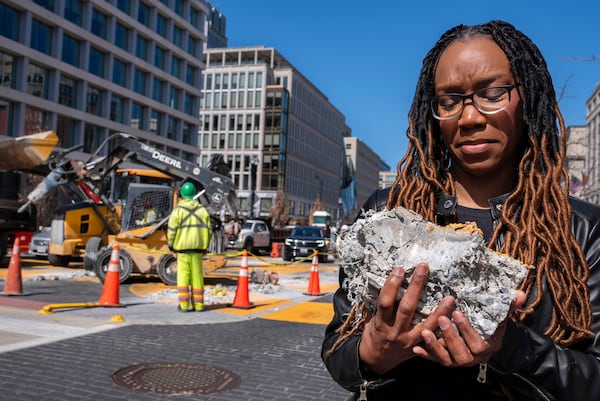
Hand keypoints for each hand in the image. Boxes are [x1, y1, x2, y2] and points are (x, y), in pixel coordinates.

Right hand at [359, 263, 455, 373]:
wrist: (377, 359)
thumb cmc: (374, 334)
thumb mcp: (372, 319)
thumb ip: (380, 305)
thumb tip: (387, 281)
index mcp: (381, 322)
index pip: (386, 301)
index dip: (392, 285)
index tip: (399, 269)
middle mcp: (395, 331)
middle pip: (407, 307)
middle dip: (415, 286)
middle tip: (423, 268)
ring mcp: (409, 341)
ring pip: (427, 326)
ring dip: (440, 311)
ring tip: (450, 297)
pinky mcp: (420, 348)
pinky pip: (435, 340)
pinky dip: (444, 330)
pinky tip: (455, 320)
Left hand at [412, 290, 526, 366]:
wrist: (482, 343)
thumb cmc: (488, 328)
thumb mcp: (498, 318)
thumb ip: (508, 308)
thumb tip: (520, 295)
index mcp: (485, 348)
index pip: (478, 344)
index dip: (467, 330)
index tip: (458, 313)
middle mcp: (471, 358)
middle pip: (461, 353)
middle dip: (450, 336)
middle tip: (441, 319)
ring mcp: (457, 361)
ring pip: (446, 359)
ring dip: (435, 346)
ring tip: (425, 332)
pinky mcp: (444, 360)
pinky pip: (435, 361)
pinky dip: (426, 356)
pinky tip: (416, 348)